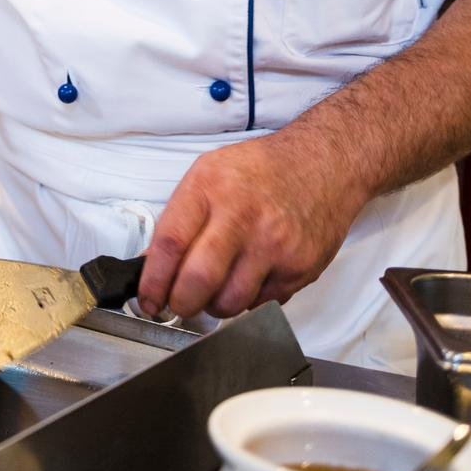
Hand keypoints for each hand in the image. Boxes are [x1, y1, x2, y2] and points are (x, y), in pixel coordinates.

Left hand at [133, 133, 369, 321]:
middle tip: (177, 304)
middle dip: (180, 304)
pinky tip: (247, 279)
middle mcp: (243, 217)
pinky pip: (262, 304)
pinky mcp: (300, 267)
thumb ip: (178, 218)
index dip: (153, 281)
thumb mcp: (207, 174)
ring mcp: (275, 245)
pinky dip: (247, 301)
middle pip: (199, 281)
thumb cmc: (262, 170)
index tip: (146, 298)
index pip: (171, 244)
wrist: (324, 164)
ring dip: (214, 306)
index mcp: (211, 188)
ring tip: (214, 291)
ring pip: (230, 302)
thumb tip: (151, 264)